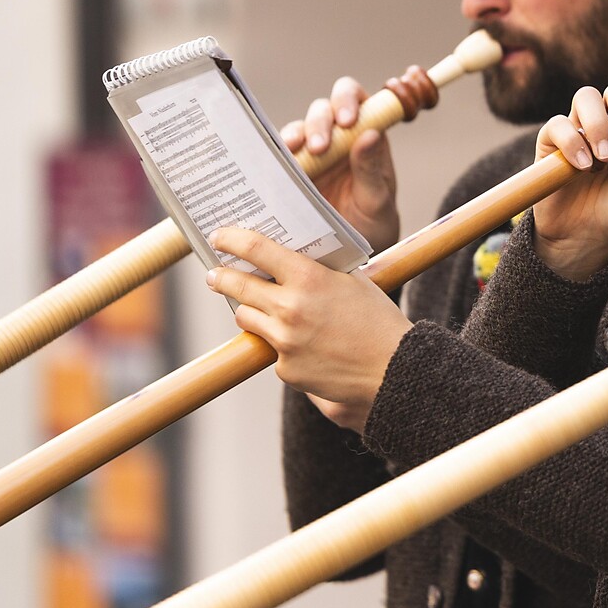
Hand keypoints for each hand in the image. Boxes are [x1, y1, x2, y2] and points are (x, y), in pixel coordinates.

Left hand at [208, 226, 414, 432]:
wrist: (393, 371)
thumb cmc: (378, 320)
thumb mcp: (352, 281)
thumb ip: (319, 269)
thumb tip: (289, 260)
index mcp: (309, 278)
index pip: (256, 249)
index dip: (232, 239)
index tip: (219, 237)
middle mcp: (290, 308)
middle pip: (238, 286)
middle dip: (221, 277)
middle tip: (214, 275)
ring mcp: (284, 341)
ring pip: (247, 318)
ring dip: (250, 310)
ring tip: (256, 307)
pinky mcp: (285, 369)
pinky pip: (271, 350)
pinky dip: (281, 344)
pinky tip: (303, 344)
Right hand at [279, 66, 436, 253]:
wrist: (351, 253)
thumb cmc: (372, 223)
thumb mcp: (377, 201)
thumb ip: (372, 169)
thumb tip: (371, 134)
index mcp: (365, 136)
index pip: (357, 99)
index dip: (348, 100)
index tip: (347, 121)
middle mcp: (337, 138)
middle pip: (323, 110)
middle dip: (319, 123)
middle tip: (319, 147)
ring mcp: (312, 153)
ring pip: (299, 128)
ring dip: (295, 135)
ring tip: (295, 152)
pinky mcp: (291, 170)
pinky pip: (278, 155)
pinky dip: (275, 155)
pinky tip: (273, 164)